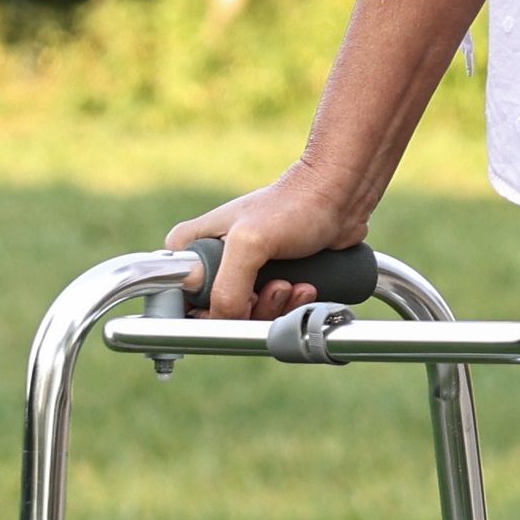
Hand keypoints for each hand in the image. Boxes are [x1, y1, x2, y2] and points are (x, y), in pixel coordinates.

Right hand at [190, 170, 370, 320]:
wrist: (338, 199)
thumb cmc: (293, 206)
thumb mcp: (249, 243)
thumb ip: (227, 285)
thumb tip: (223, 319)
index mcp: (194, 247)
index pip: (181, 298)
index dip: (209, 311)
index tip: (239, 300)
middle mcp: (214, 261)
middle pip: (218, 313)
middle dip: (252, 311)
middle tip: (274, 287)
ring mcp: (243, 272)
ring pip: (249, 316)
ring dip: (277, 308)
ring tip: (293, 285)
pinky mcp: (270, 281)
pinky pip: (274, 312)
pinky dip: (291, 307)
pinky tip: (305, 287)